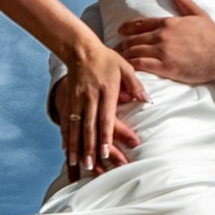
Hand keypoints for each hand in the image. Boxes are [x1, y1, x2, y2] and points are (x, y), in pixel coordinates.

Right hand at [51, 40, 145, 175]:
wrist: (80, 48)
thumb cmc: (106, 59)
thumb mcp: (125, 67)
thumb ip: (135, 85)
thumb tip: (148, 99)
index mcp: (106, 91)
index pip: (105, 117)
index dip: (104, 136)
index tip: (104, 152)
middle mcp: (90, 97)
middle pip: (88, 126)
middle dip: (88, 147)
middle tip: (89, 165)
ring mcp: (77, 100)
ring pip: (75, 126)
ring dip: (75, 146)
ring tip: (74, 163)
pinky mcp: (69, 100)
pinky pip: (66, 121)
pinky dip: (66, 137)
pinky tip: (66, 150)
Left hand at [115, 0, 214, 86]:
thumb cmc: (213, 36)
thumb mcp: (198, 14)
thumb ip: (183, 0)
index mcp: (169, 23)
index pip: (141, 23)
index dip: (127, 28)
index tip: (120, 31)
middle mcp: (163, 36)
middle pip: (134, 39)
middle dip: (123, 43)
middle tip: (115, 48)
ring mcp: (163, 52)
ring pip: (134, 51)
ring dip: (124, 55)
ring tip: (118, 60)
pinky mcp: (165, 68)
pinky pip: (141, 65)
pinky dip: (131, 66)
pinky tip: (126, 69)